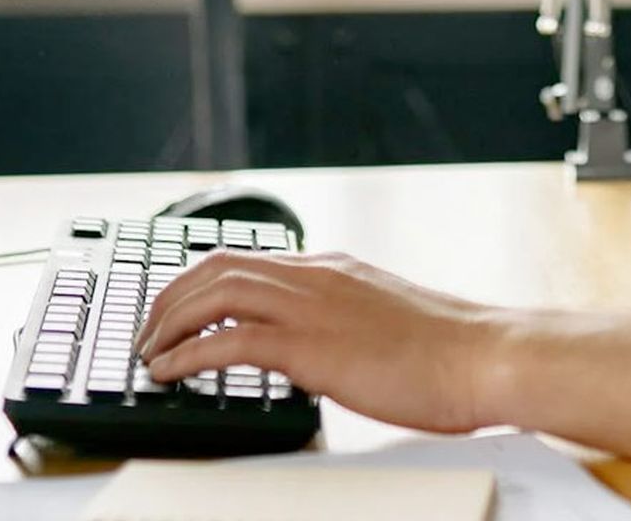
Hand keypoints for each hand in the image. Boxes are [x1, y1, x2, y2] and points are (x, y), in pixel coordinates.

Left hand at [135, 249, 501, 432]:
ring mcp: (313, 306)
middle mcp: (315, 275)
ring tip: (147, 352)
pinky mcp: (313, 346)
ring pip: (215, 292)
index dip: (198, 279)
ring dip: (169, 321)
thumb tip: (313, 344)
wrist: (483, 356)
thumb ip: (343, 318)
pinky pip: (230, 341)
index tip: (173, 306)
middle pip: (217, 265)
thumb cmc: (446, 350)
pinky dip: (188, 354)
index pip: (245, 256)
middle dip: (170, 297)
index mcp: (331, 267)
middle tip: (146, 331)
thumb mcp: (383, 318)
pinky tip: (169, 373)